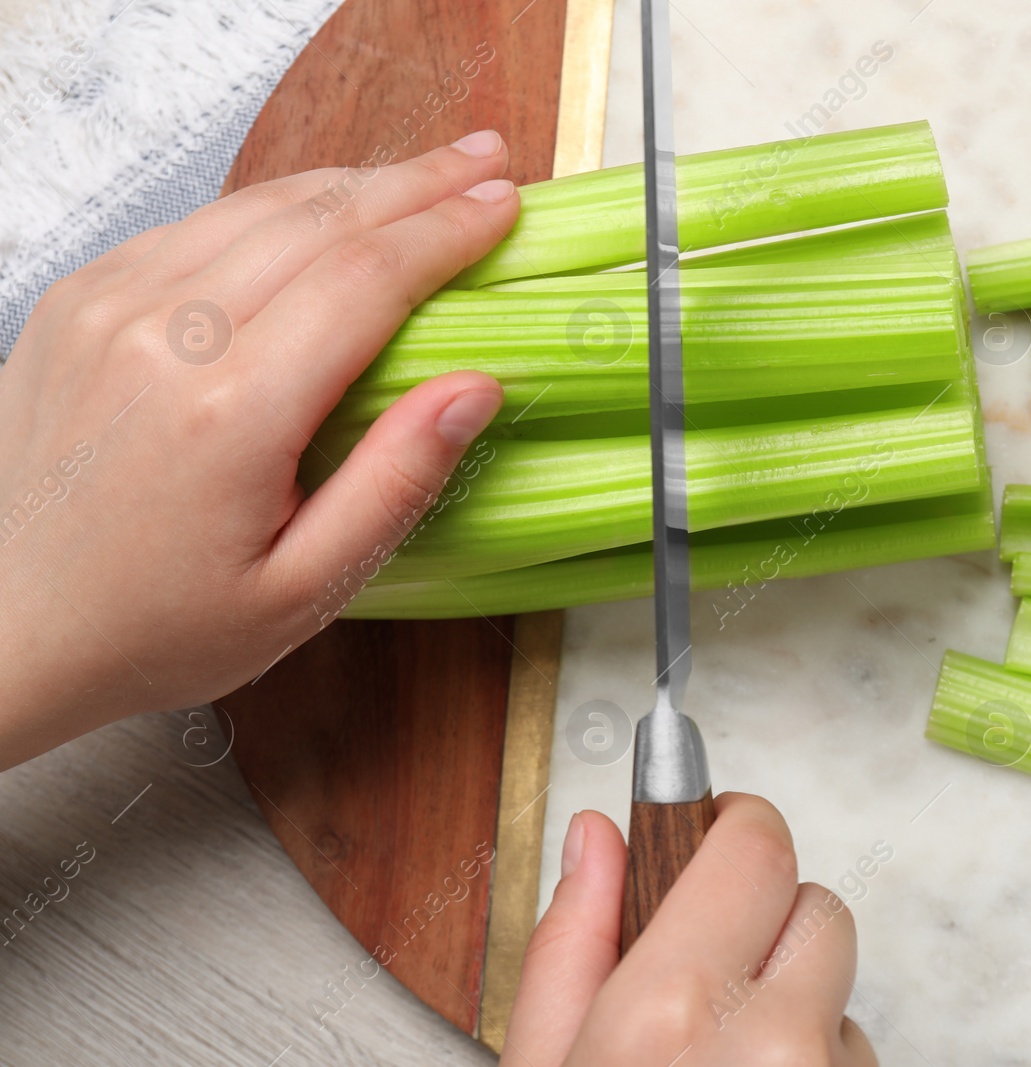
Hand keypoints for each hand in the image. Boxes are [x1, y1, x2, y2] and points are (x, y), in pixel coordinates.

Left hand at [0, 130, 520, 767]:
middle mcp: (161, 335)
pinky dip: (275, 209)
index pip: (366, 279)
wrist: (4, 629)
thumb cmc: (150, 626)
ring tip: (422, 175)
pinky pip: (198, 225)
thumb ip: (394, 483)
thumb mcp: (302, 590)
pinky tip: (323, 214)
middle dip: (416, 183)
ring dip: (352, 184)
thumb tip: (474, 389)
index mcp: (228, 410)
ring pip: (257, 207)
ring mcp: (107, 305)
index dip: (446, 233)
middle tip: (484, 160)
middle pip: (318, 220)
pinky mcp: (78, 299)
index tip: (503, 208)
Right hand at [502, 793, 876, 1065]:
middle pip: (815, 910)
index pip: (756, 846)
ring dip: (792, 1009)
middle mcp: (774, 1044)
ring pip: (837, 992)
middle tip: (704, 978)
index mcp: (672, 1013)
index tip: (716, 832)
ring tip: (717, 1064)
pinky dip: (813, 1063)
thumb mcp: (542, 1066)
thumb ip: (569, 949)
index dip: (735, 828)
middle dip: (766, 925)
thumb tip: (598, 837)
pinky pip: (852, 1053)